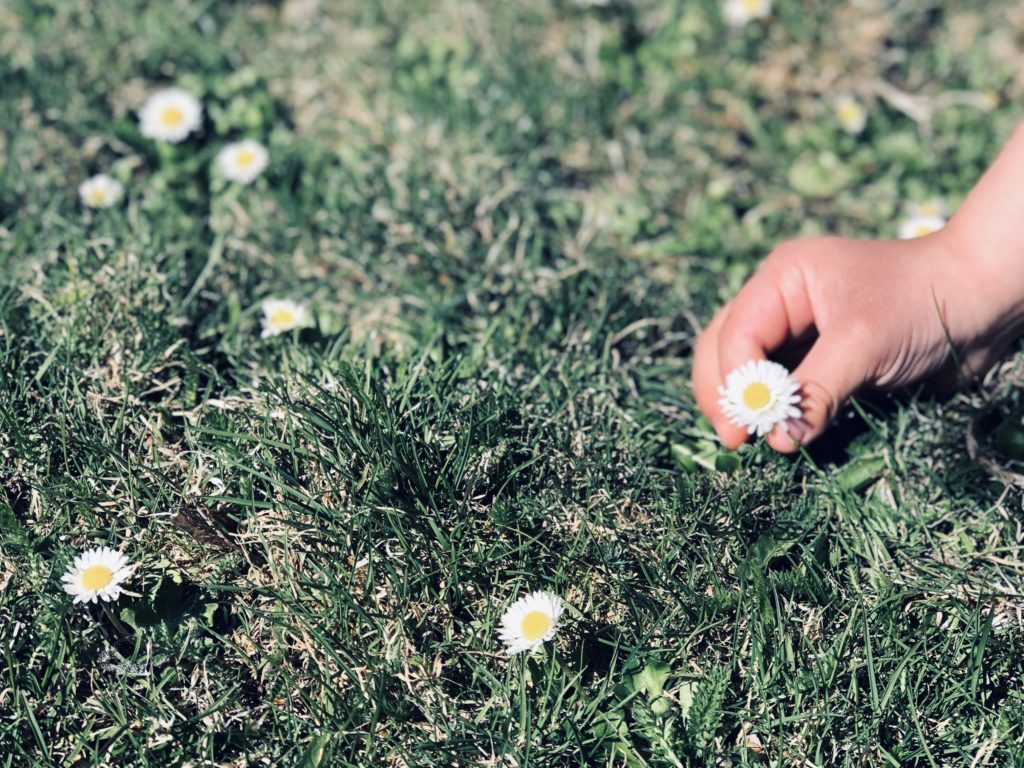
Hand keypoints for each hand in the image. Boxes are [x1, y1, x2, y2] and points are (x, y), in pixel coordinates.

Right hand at [692, 230, 1019, 452]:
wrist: (984, 302)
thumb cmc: (923, 304)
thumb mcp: (863, 343)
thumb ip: (816, 391)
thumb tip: (778, 440)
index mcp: (783, 278)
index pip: (736, 333)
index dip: (734, 382)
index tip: (743, 428)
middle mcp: (781, 302)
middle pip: (725, 349)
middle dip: (727, 394)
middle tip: (735, 440)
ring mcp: (798, 331)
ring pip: (746, 370)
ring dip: (746, 405)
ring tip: (751, 440)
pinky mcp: (819, 358)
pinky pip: (782, 387)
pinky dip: (775, 411)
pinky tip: (778, 432)